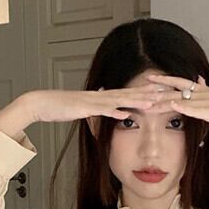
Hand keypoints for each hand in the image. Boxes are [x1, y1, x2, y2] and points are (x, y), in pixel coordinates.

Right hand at [30, 84, 165, 123]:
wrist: (41, 104)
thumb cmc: (60, 107)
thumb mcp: (84, 109)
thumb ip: (98, 109)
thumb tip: (108, 107)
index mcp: (102, 97)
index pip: (128, 94)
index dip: (145, 93)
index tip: (162, 94)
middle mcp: (101, 96)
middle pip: (129, 94)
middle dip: (148, 94)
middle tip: (167, 94)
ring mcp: (93, 101)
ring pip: (119, 100)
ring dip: (136, 102)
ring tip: (153, 102)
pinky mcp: (84, 108)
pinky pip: (101, 111)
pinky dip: (114, 112)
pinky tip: (125, 115)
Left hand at [143, 73, 208, 125]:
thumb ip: (206, 90)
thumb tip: (199, 80)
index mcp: (202, 91)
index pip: (178, 82)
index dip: (163, 80)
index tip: (148, 78)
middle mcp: (201, 93)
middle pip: (174, 90)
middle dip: (156, 91)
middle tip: (138, 90)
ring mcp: (205, 102)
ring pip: (180, 99)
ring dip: (163, 100)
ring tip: (148, 101)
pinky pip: (194, 108)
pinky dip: (183, 106)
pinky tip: (172, 105)